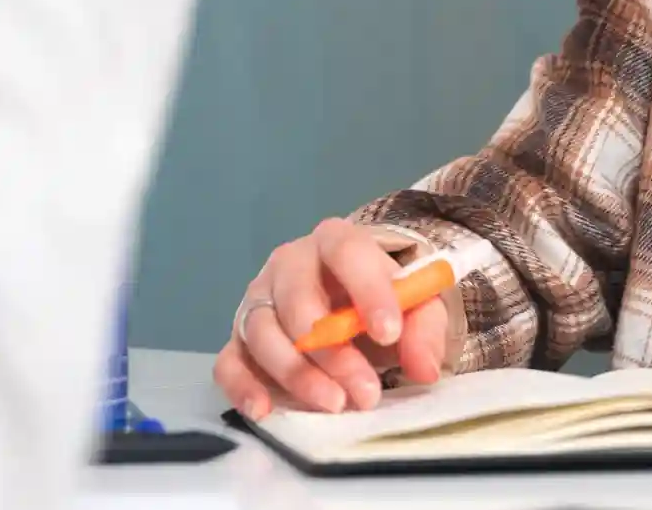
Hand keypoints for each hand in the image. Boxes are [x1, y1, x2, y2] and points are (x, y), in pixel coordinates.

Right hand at [213, 218, 451, 420]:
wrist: (350, 307)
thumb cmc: (379, 302)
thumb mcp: (415, 309)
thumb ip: (422, 331)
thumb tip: (424, 369)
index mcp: (335, 242)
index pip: (346, 251)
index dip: (367, 290)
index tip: (389, 333)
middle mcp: (289, 264)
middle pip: (298, 298)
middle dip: (332, 349)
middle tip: (365, 391)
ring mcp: (259, 301)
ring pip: (262, 331)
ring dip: (296, 372)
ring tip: (334, 404)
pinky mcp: (240, 340)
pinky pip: (228, 361)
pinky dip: (242, 385)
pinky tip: (265, 409)